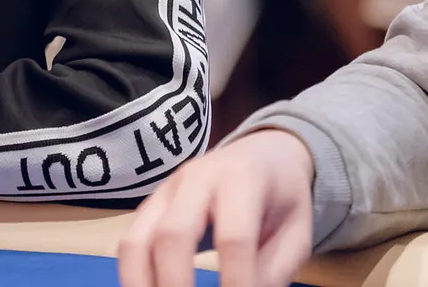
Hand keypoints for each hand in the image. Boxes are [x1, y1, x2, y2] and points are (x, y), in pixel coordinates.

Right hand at [117, 129, 314, 286]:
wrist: (262, 153)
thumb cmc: (281, 198)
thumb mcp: (297, 232)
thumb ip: (275, 269)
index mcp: (241, 179)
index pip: (234, 237)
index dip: (236, 281)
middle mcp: (195, 179)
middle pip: (173, 234)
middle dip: (177, 285)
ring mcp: (165, 190)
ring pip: (137, 239)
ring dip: (141, 283)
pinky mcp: (149, 205)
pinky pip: (129, 243)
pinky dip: (133, 277)